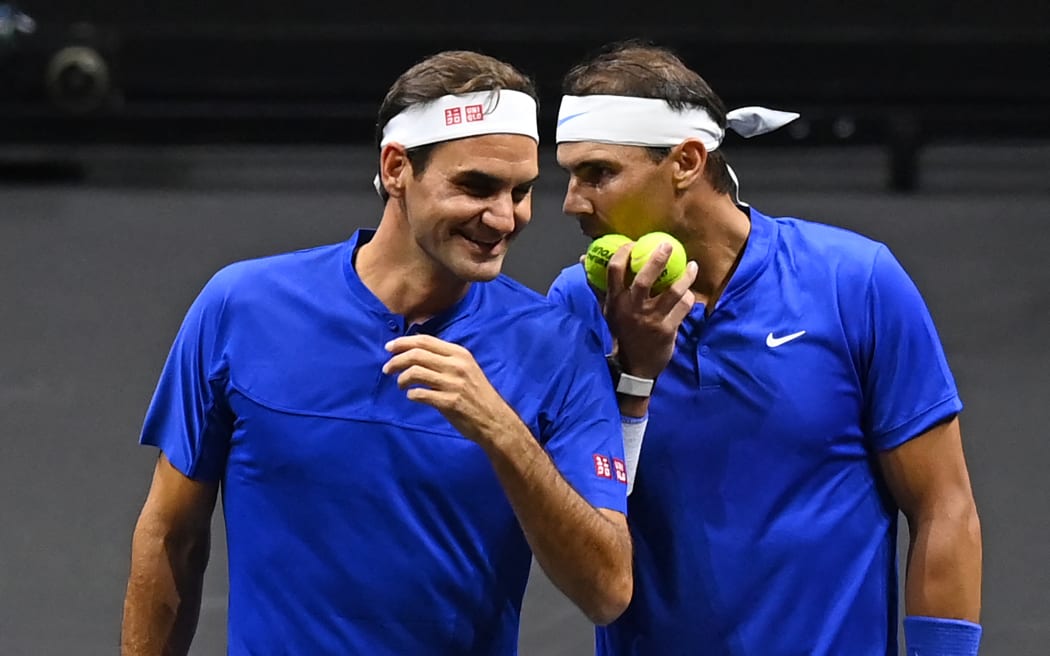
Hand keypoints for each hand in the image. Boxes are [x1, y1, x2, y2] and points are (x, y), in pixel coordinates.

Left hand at [382, 334, 515, 445]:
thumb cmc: (478, 394)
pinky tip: (412, 396)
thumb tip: (416, 352)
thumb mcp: (467, 368)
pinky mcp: (449, 402)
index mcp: (459, 354)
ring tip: (400, 385)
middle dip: (396, 360)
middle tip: (387, 369)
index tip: (389, 348)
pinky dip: (412, 394)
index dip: (403, 342)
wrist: (494, 419)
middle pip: (416, 355)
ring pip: (415, 372)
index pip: (425, 341)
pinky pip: (421, 394)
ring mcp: (453, 384)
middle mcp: (456, 365)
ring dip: (402, 379)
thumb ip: (445, 359)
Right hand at [602, 241, 697, 379]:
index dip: (624, 252)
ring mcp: (651, 319)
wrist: (635, 365)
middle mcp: (632, 308)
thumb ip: (599, 284)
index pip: (615, 270)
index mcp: (616, 301)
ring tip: (692, 265)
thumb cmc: (622, 331)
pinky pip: (683, 307)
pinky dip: (688, 297)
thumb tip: (585, 258)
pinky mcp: (667, 330)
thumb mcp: (607, 309)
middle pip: (645, 278)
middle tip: (668, 244)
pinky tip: (690, 291)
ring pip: (672, 292)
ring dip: (684, 277)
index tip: (634, 242)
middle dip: (657, 259)